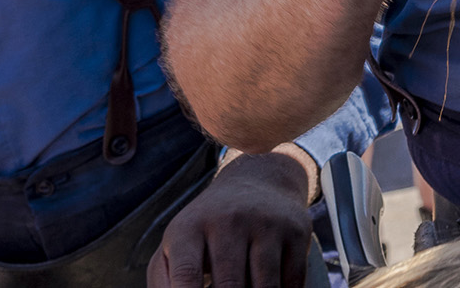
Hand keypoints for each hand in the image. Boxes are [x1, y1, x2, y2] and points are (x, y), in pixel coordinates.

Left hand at [149, 151, 312, 287]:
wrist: (257, 182)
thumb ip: (164, 282)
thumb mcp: (175, 247)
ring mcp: (265, 223)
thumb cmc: (207, 229)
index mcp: (189, 228)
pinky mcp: (296, 231)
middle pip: (230, 287)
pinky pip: (292, 284)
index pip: (186, 276)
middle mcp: (228, 220)